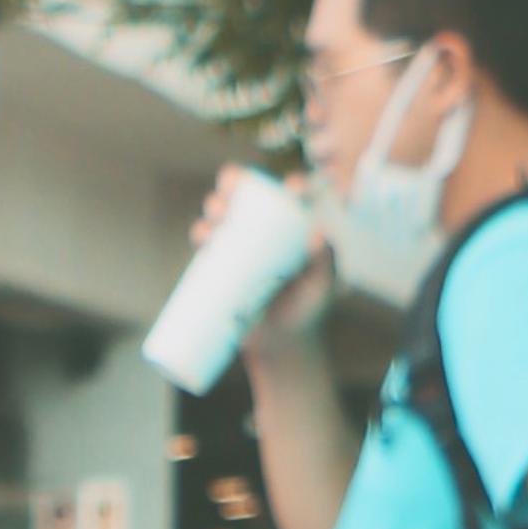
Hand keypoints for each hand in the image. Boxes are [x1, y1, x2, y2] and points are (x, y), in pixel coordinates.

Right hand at [196, 159, 321, 346]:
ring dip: (214, 209)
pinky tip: (201, 232)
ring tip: (217, 219)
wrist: (282, 343)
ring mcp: (239, 250)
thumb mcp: (322, 286)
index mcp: (290, 228)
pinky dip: (200, 234)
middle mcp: (263, 231)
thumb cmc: (308, 311)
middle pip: (247, 199)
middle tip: (233, 195)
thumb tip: (318, 234)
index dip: (290, 185)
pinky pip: (206, 247)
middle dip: (235, 187)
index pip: (291, 198)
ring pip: (222, 218)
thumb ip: (326, 262)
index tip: (292, 188)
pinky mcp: (220, 270)